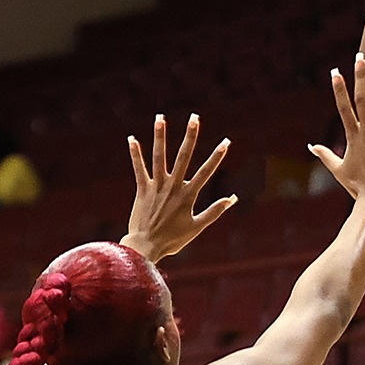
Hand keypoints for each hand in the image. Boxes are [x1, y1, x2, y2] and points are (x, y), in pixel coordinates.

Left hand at [123, 115, 235, 262]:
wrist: (146, 246)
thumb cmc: (172, 239)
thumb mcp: (197, 227)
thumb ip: (215, 211)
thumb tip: (233, 198)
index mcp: (188, 195)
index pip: (206, 171)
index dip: (217, 156)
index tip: (226, 141)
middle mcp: (173, 186)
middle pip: (183, 156)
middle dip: (190, 136)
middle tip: (194, 117)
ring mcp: (156, 186)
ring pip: (159, 157)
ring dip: (160, 136)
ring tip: (161, 118)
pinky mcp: (142, 190)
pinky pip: (139, 168)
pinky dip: (136, 154)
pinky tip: (132, 139)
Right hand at [310, 55, 364, 202]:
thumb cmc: (358, 185)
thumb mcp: (338, 168)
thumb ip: (325, 154)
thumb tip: (311, 146)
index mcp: (353, 135)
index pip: (344, 107)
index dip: (339, 89)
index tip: (334, 71)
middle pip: (362, 99)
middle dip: (360, 77)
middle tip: (360, 57)